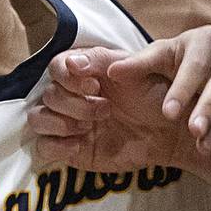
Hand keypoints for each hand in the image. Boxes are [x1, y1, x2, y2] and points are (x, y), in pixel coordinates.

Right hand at [27, 28, 210, 172]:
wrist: (173, 132)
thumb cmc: (157, 96)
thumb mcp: (136, 69)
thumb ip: (103, 60)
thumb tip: (72, 62)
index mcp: (85, 73)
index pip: (56, 67)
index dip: (68, 77)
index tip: (94, 85)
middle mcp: (72, 96)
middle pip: (48, 94)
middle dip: (74, 103)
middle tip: (106, 111)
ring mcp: (68, 123)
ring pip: (38, 118)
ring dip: (60, 122)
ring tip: (87, 128)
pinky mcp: (71, 150)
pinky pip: (43, 147)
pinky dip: (55, 146)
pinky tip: (79, 144)